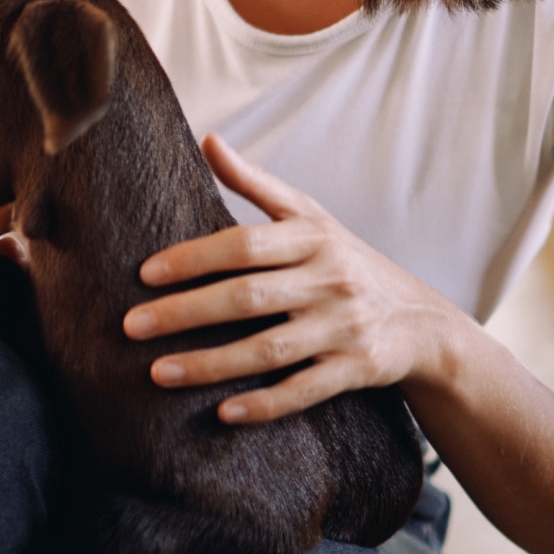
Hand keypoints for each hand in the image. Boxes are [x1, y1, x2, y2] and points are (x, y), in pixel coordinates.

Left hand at [121, 134, 453, 423]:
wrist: (422, 322)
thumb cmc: (344, 260)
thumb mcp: (309, 216)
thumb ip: (254, 182)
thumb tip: (207, 140)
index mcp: (312, 238)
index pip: (244, 245)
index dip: (194, 258)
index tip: (145, 274)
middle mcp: (329, 281)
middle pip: (247, 297)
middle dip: (184, 312)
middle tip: (131, 326)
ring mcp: (344, 328)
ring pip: (268, 349)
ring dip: (209, 364)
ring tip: (157, 372)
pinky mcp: (356, 371)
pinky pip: (303, 391)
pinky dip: (264, 404)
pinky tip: (222, 413)